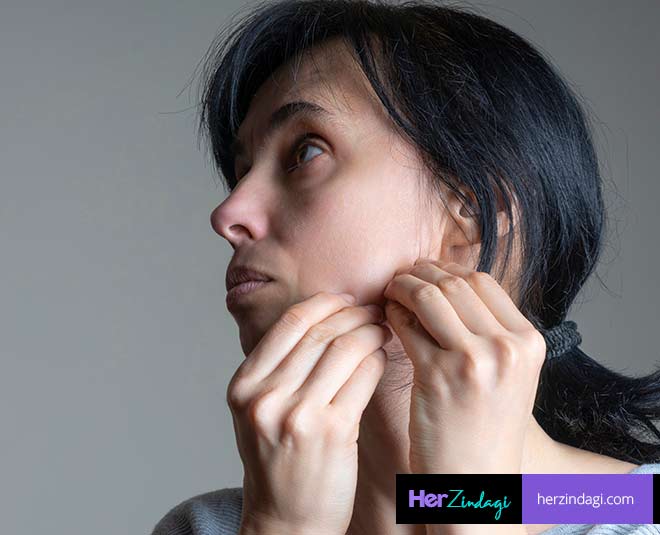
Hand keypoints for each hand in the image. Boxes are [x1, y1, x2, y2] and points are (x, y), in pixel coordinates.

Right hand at [226, 291, 390, 534]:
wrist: (285, 521)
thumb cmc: (276, 462)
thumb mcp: (258, 411)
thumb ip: (277, 368)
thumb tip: (322, 319)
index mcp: (244, 385)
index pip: (289, 323)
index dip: (324, 303)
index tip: (346, 299)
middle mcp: (265, 397)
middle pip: (320, 331)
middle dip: (353, 313)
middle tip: (373, 309)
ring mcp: (297, 414)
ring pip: (344, 348)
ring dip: (370, 331)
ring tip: (381, 328)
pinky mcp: (332, 431)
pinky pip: (363, 376)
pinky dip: (377, 359)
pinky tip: (381, 356)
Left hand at [383, 259, 545, 474]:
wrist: (477, 485)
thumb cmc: (486, 429)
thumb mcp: (509, 376)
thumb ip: (489, 331)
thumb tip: (449, 286)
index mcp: (528, 342)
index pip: (483, 282)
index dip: (448, 269)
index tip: (427, 271)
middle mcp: (506, 347)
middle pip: (455, 283)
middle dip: (421, 272)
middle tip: (402, 275)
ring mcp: (473, 361)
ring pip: (429, 296)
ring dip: (402, 287)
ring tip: (389, 290)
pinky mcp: (437, 376)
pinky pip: (406, 327)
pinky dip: (392, 314)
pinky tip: (386, 316)